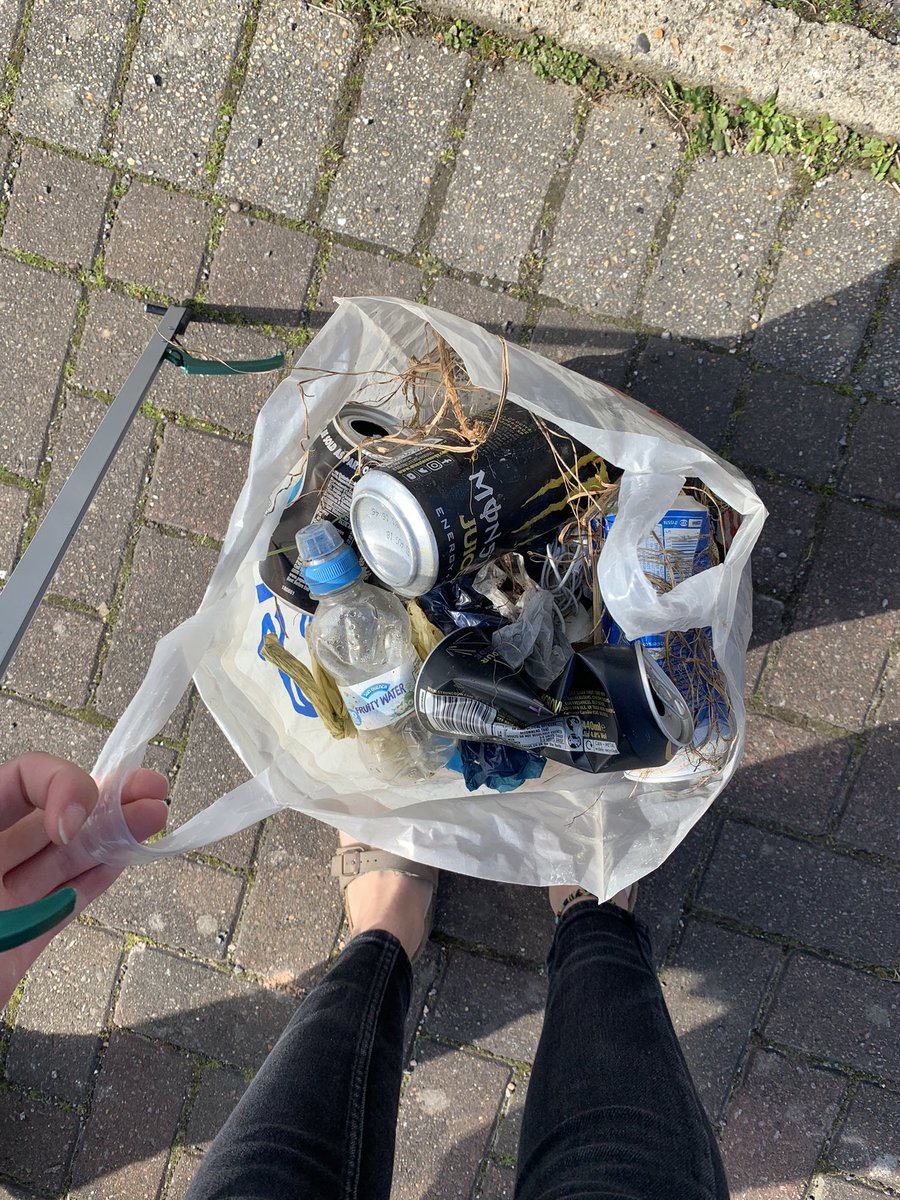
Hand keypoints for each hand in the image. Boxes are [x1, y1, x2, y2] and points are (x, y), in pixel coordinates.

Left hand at [0, 753, 167, 1007]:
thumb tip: (57, 830)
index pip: (16, 781)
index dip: (56, 785)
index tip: (71, 821)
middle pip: (48, 813)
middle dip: (102, 799)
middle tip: (148, 790)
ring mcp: (0, 901)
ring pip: (64, 856)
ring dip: (113, 834)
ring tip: (154, 817)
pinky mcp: (18, 941)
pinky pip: (63, 900)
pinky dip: (98, 877)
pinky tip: (127, 857)